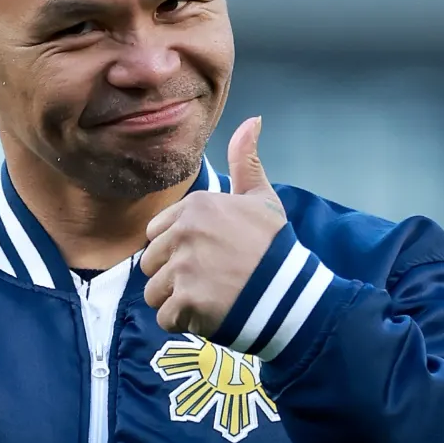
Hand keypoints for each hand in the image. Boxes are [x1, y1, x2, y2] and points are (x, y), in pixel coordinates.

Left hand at [140, 117, 286, 334]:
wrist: (292, 295)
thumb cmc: (274, 247)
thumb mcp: (262, 199)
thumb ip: (247, 161)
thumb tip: (253, 119)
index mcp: (195, 207)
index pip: (156, 234)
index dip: (178, 250)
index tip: (208, 257)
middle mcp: (184, 233)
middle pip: (152, 264)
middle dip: (175, 277)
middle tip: (211, 281)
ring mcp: (183, 269)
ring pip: (155, 293)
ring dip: (177, 302)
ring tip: (210, 299)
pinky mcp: (186, 302)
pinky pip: (166, 318)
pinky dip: (184, 323)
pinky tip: (210, 315)